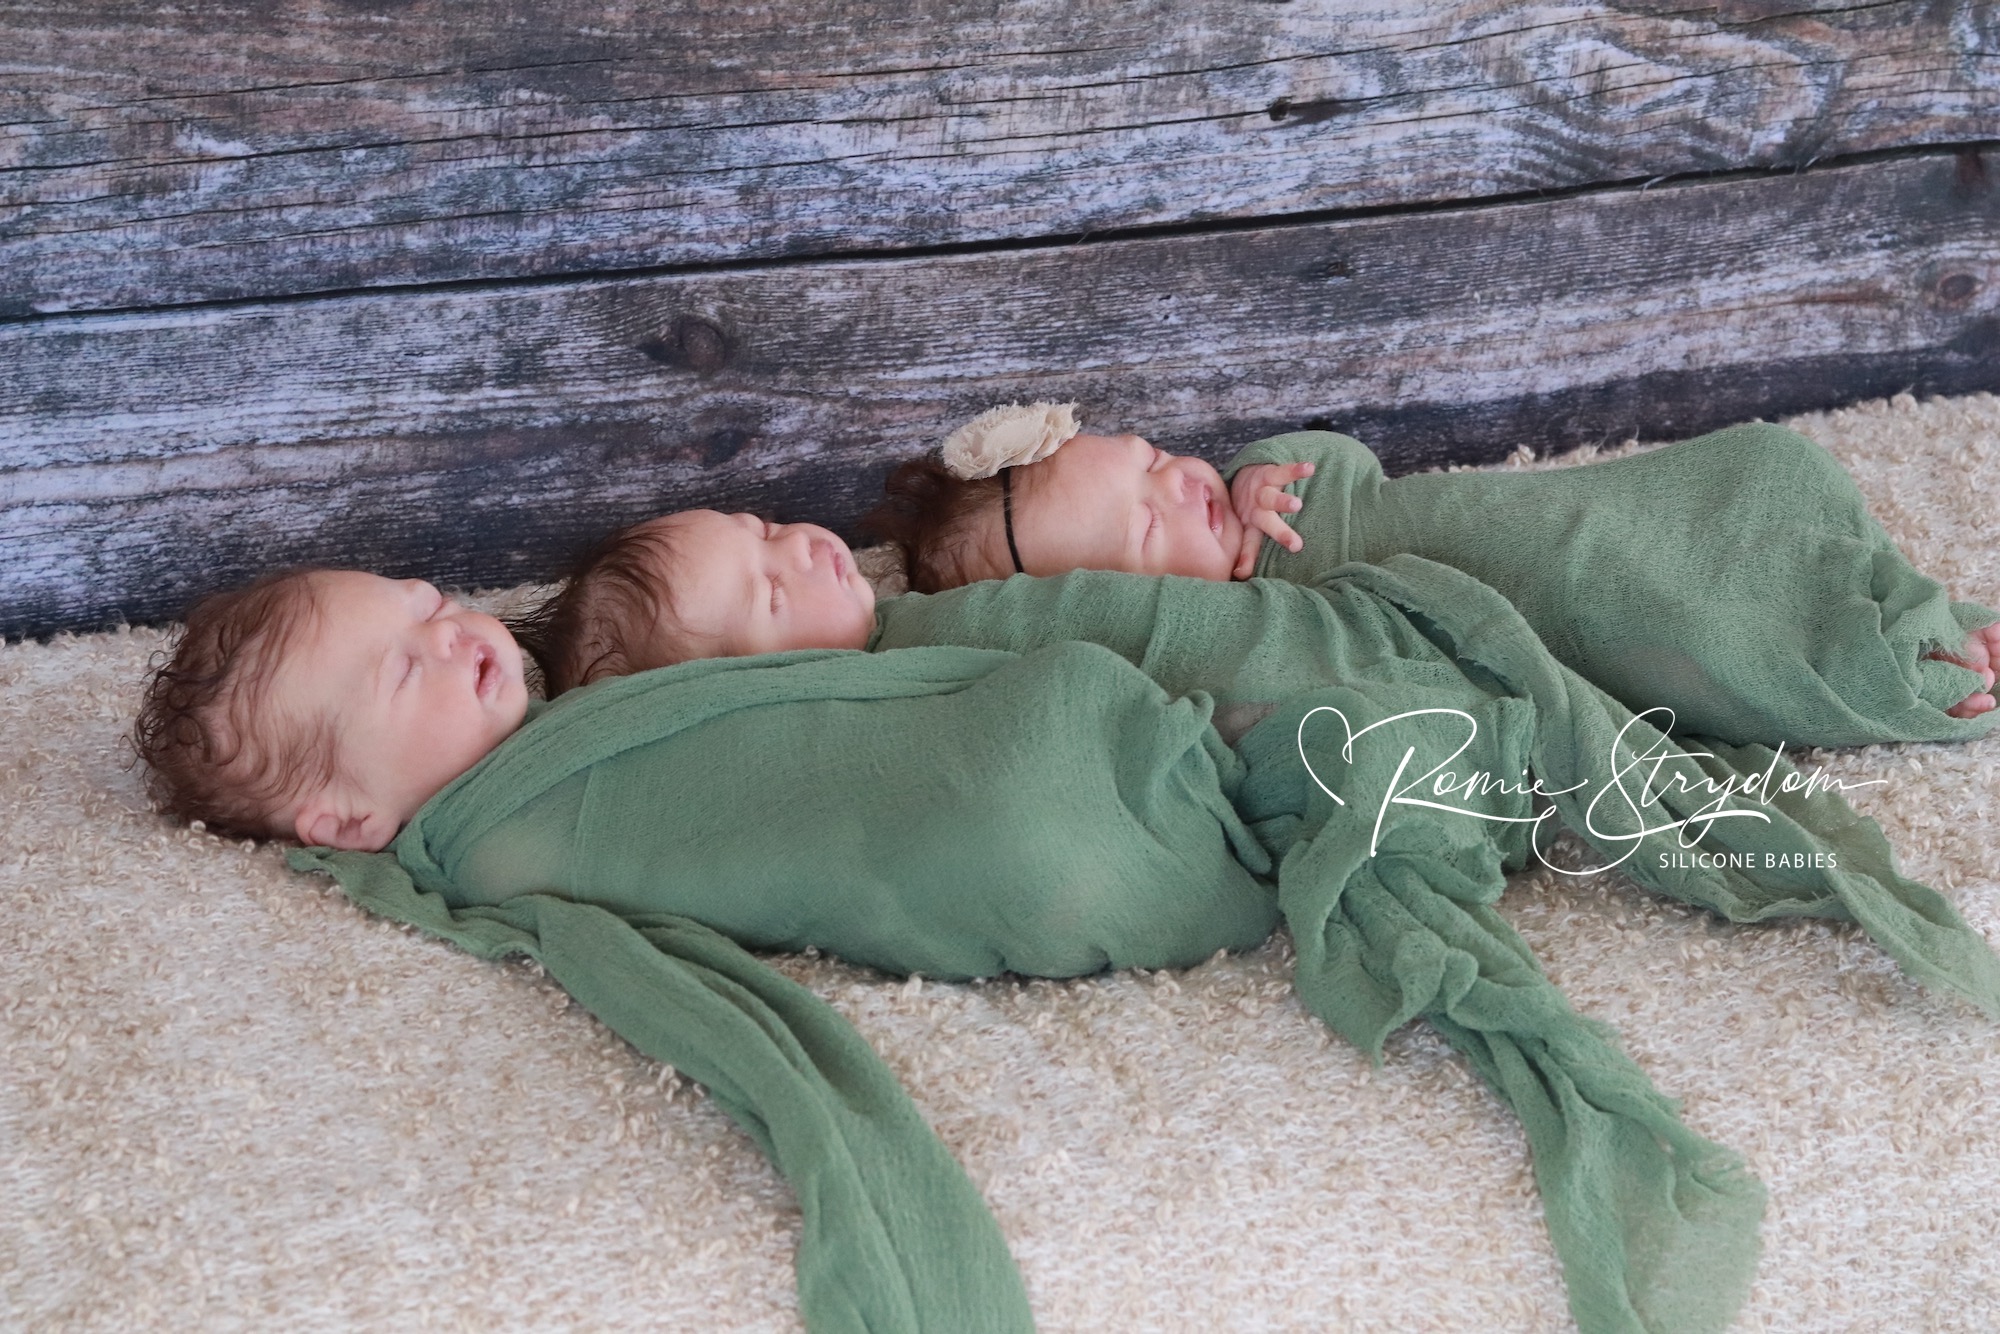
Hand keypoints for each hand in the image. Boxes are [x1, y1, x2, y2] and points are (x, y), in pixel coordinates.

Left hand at [1229, 461, 1313, 578]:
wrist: (1243, 473)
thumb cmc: (1250, 508)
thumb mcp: (1247, 528)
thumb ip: (1248, 551)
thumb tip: (1241, 578)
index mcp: (1250, 525)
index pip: (1250, 544)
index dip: (1246, 559)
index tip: (1242, 573)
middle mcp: (1255, 510)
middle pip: (1267, 523)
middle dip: (1279, 533)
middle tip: (1295, 545)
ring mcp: (1262, 492)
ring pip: (1272, 498)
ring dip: (1282, 502)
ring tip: (1296, 506)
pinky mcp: (1269, 473)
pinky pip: (1283, 471)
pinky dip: (1296, 470)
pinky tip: (1310, 468)